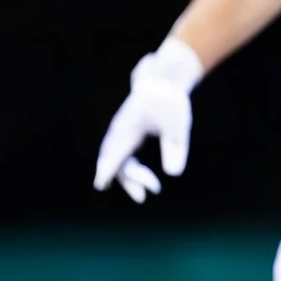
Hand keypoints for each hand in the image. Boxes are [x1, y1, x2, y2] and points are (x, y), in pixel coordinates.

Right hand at [93, 39, 203, 203]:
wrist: (161, 84)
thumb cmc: (170, 104)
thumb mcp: (179, 126)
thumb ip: (176, 149)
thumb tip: (172, 174)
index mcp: (130, 127)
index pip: (116, 151)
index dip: (108, 167)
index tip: (101, 183)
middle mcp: (119, 131)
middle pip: (115, 159)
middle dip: (127, 179)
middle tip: (144, 196)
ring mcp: (119, 134)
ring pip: (116, 159)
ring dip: (127, 177)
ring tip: (143, 195)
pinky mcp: (123, 136)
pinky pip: (120, 156)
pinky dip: (127, 170)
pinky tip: (137, 183)